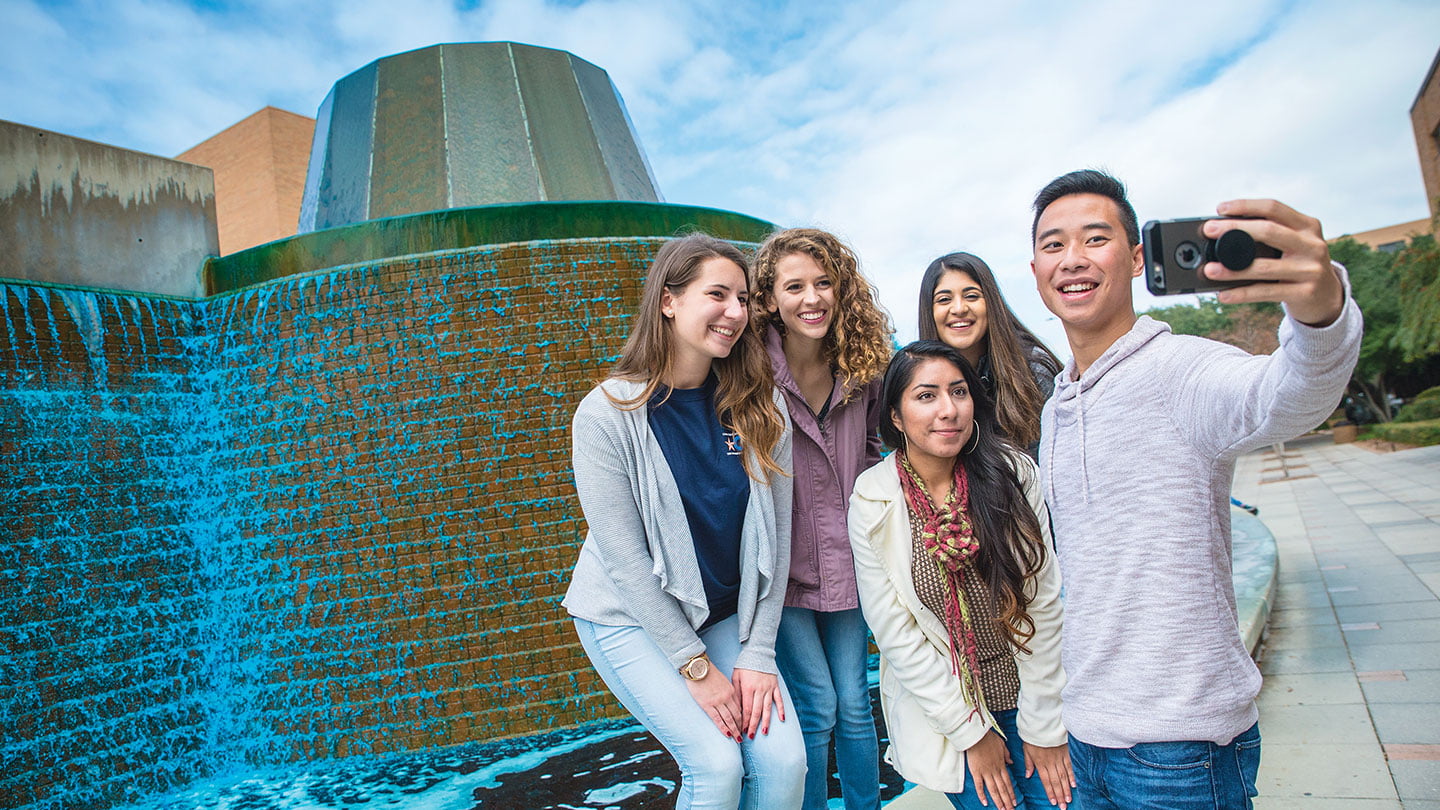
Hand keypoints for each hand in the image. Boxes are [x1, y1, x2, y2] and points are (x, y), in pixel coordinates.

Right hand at [683, 666, 742, 741]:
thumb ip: (727, 690)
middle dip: (741, 726)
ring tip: (738, 739)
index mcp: (731, 690)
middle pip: (737, 715)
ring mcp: (717, 702)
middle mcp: (727, 697)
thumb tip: (729, 700)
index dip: (743, 718)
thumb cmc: (708, 672)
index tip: (745, 726)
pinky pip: (717, 719)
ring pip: (729, 719)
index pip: (740, 708)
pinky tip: (727, 735)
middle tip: (744, 736)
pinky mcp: (707, 705)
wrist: (697, 667)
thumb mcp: (722, 680)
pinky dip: (723, 728)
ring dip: (734, 730)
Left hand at [731, 667, 785, 738]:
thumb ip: (736, 693)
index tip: (743, 730)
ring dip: (766, 721)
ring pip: (767, 708)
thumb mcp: (736, 677)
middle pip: (756, 711)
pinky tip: (781, 719)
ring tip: (764, 732)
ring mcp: (769, 688)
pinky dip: (781, 710)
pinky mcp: (775, 686)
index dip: (745, 721)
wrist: (758, 653)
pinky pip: (779, 700)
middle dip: (753, 725)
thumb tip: (737, 709)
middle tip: (751, 736)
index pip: (746, 709)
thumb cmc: (744, 666)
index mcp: (748, 688)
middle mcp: (759, 690)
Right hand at [965, 730, 1015, 808]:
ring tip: (1001, 809)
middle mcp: (995, 770)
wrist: (977, 735)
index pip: (1008, 782)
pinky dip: (982, 795)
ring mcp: (985, 772)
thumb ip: (1007, 755)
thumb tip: (1011, 762)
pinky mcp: (976, 771)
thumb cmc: (988, 738)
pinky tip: (985, 802)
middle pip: (1002, 789)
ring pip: (993, 789)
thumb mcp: (1002, 745)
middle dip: (1007, 801)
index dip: (1011, 793)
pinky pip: (979, 785)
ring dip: (998, 800)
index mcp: (1001, 765)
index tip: (1014, 801)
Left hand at [1024, 741, 1074, 807]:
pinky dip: (1072, 776)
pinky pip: (1070, 766)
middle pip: (1056, 782)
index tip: (1054, 802)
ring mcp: (1059, 758)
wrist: (1043, 723)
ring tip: (1069, 799)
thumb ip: (1028, 763)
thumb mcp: (1026, 748)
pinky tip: (1074, 785)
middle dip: (1060, 795)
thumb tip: (1028, 775)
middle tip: (1063, 806)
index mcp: (1040, 763)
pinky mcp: (1066, 753)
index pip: (1046, 781)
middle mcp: (1050, 763)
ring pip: (1064, 777)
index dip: (1050, 792)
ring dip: (1066, 789)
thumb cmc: (1032, 735)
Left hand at [1201, 199, 1344, 326]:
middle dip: (1235, 229)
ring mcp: (1310, 269)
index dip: (1246, 205)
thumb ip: (1270, 236)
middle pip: (1269, 231)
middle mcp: (1312, 244)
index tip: (1221, 208)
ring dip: (1232, 269)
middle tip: (1209, 230)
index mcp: (1308, 226)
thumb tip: (1221, 236)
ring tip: (1209, 269)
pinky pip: (1266, 292)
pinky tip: (1224, 294)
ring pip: (1264, 267)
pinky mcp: (1305, 292)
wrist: (1327, 297)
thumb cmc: (1298, 266)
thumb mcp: (1293, 245)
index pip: (1274, 208)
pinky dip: (1242, 293)